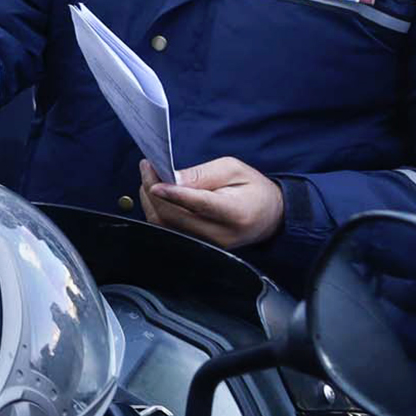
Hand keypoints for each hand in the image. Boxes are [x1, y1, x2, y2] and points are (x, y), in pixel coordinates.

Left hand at [138, 158, 285, 248]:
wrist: (269, 217)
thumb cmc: (252, 189)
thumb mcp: (233, 170)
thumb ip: (203, 174)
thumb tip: (172, 179)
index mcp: (236, 213)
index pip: (200, 205)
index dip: (174, 195)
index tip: (154, 184)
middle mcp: (221, 235)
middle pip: (175, 217)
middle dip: (153, 190)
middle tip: (147, 167)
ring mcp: (208, 246)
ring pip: (166, 226)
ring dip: (150, 201)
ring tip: (149, 177)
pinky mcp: (197, 248)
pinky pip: (168, 231)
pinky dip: (157, 212)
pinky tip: (156, 195)